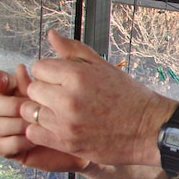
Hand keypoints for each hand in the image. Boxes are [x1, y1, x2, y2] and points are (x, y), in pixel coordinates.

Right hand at [0, 64, 88, 172]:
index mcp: (20, 89)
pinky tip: (33, 140)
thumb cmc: (82, 108)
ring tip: (35, 124)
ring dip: (13, 124)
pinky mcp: (15, 150)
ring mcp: (11, 130)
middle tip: (26, 107)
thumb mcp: (70, 83)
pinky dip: (14, 142)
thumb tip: (27, 60)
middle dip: (7, 104)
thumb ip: (53, 67)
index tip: (5, 81)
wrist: (93, 137)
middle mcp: (11, 109)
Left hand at [19, 29, 175, 166]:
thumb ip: (74, 51)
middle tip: (62, 96)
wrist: (149, 129)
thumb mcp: (104, 67)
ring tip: (61, 112)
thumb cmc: (129, 96)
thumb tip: (51, 35)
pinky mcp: (66, 143)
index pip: (39, 68)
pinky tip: (59, 126)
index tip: (62, 79)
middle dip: (44, 90)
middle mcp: (68, 99)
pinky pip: (34, 133)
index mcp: (77, 76)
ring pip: (30, 112)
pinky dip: (42, 130)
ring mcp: (66, 123)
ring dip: (42, 111)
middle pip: (32, 89)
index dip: (50, 72)